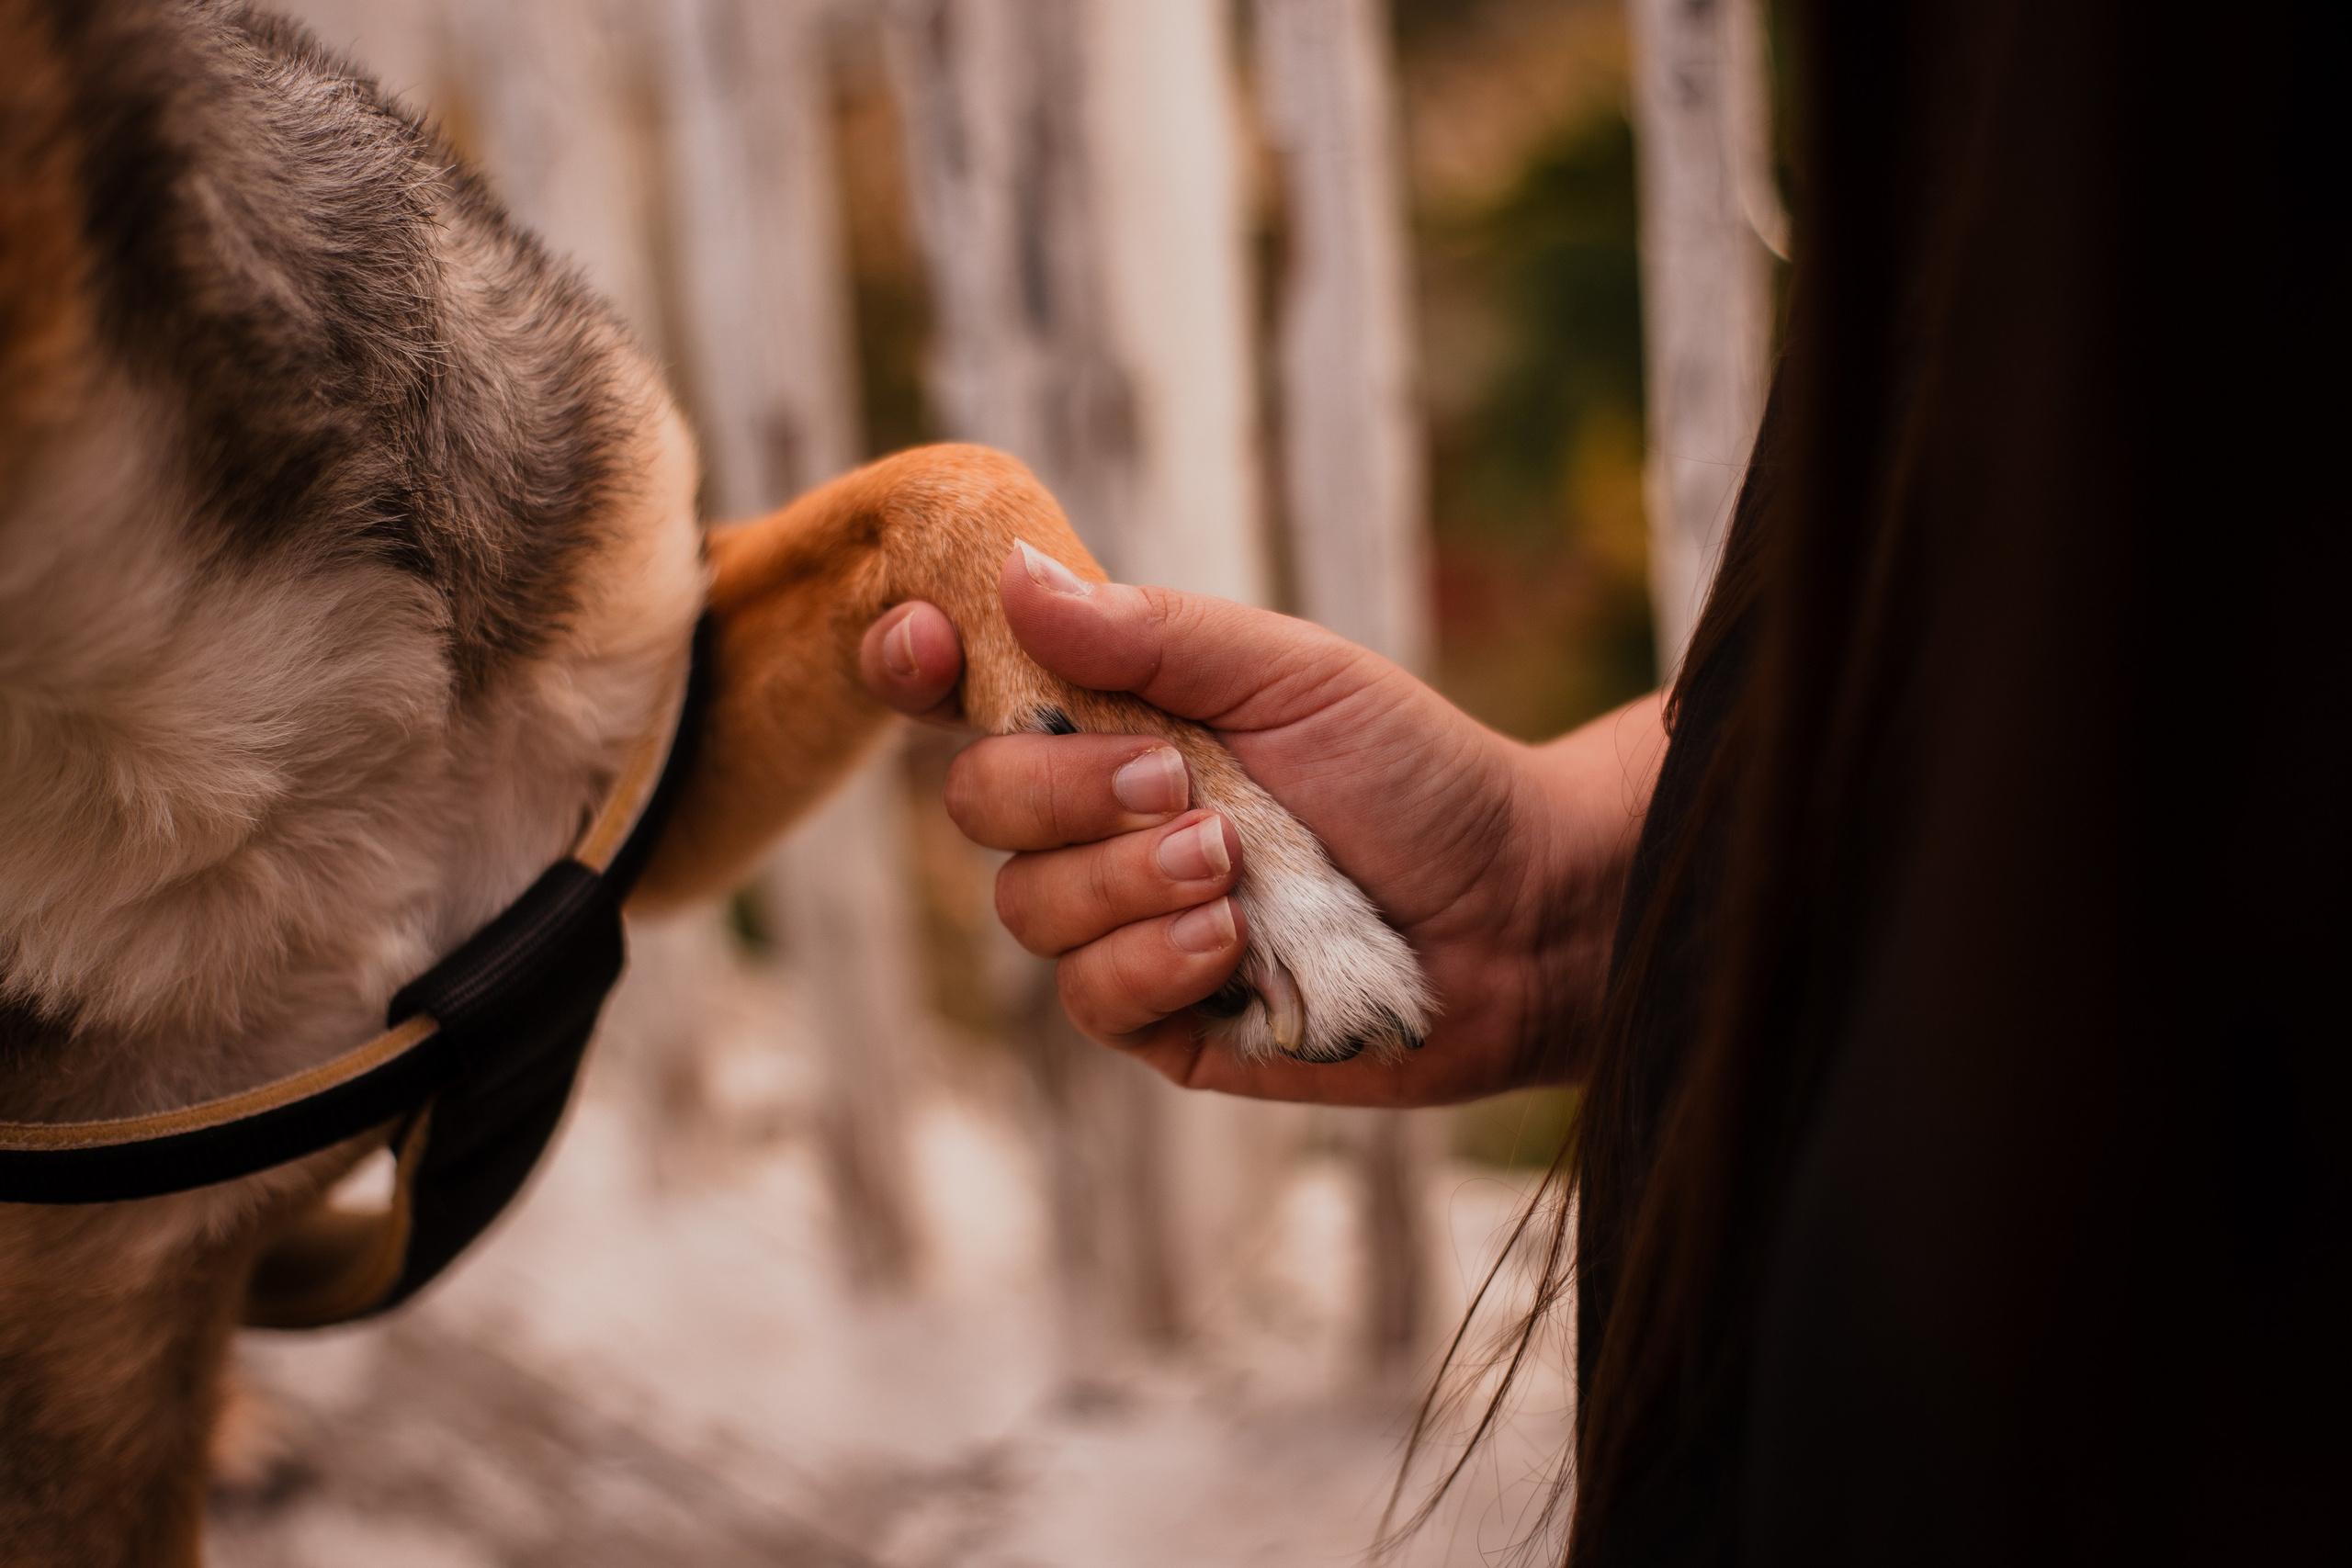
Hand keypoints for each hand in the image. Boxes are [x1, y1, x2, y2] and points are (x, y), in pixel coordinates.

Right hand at [859, 557, 1666, 1106]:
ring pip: (1026, 907)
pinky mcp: (1160, 1022)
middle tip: (1179, 783)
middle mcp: (1100, 823)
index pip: (969, 690)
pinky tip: (1235, 945)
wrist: (1520, 906)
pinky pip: (1089, 998)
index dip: (917, 664)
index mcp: (1118, 721)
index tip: (928, 646)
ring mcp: (1123, 926)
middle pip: (979, 801)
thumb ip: (1155, 634)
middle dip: (1064, 789)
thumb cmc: (1416, 774)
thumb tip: (1013, 575)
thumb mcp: (1293, 675)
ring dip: (1126, 880)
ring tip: (1233, 868)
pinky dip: (1154, 960)